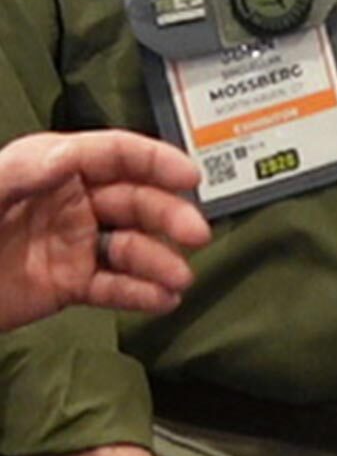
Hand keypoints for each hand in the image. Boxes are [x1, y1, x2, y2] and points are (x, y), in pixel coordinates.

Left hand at [0, 130, 209, 329]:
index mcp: (50, 168)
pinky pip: (112, 287)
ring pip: (129, 247)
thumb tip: (68, 156)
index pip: (114, 155)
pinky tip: (162, 300)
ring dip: (160, 261)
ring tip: (178, 280)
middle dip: (168, 216)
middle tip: (196, 235)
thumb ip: (22, 170)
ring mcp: (71, 244)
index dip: (155, 161)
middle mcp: (70, 202)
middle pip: (133, 202)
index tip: (188, 176)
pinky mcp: (67, 284)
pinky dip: (141, 295)